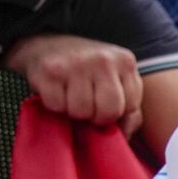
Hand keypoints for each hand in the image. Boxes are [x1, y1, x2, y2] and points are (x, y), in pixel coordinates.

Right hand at [5, 34, 142, 129]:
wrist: (46, 43)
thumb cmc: (87, 70)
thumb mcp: (116, 81)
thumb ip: (131, 111)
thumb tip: (125, 136)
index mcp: (125, 62)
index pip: (130, 107)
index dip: (115, 114)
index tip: (103, 104)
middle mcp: (103, 60)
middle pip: (108, 111)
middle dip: (96, 117)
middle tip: (87, 106)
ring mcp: (76, 63)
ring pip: (81, 112)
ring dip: (73, 112)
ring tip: (70, 97)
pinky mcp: (49, 71)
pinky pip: (56, 106)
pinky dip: (54, 106)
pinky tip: (56, 91)